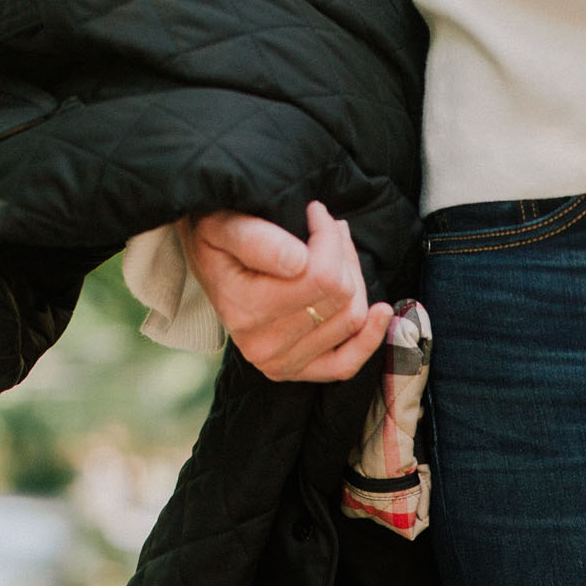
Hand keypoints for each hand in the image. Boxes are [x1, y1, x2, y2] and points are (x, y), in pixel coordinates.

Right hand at [179, 198, 391, 382]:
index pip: (321, 276)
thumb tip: (298, 261)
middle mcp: (262, 345)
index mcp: (245, 309)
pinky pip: (346, 364)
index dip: (327, 236)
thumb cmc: (217, 237)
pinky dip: (368, 338)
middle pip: (340, 295)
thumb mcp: (222, 224)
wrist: (205, 264)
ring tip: (334, 253)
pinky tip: (380, 311)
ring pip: (350, 318)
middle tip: (328, 228)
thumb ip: (256, 238)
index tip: (315, 212)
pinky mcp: (297, 372)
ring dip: (353, 280)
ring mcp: (280, 364)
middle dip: (342, 254)